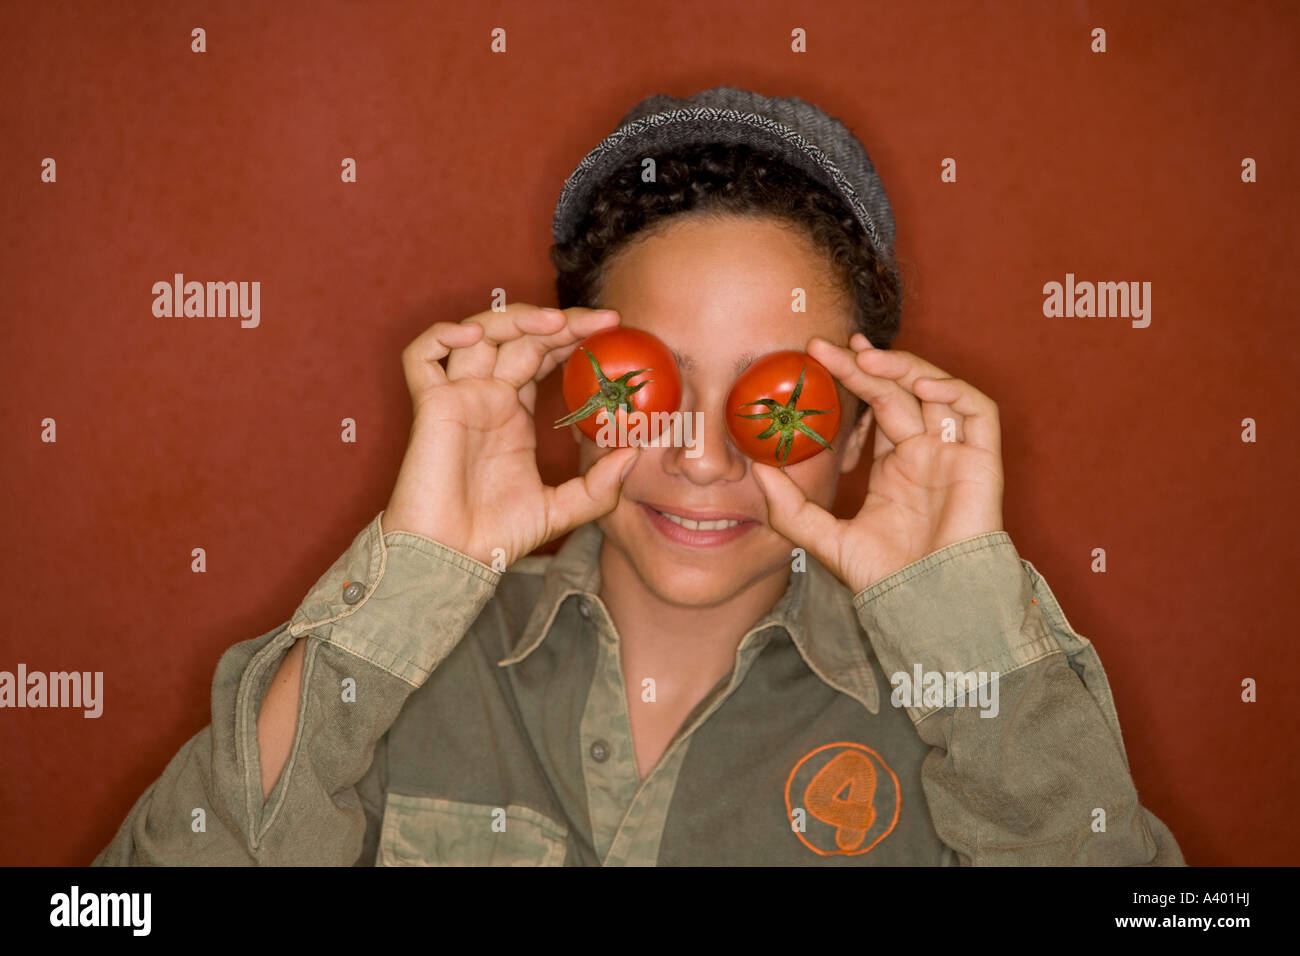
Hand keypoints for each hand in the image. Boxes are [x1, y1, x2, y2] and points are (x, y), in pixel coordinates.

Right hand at [382, 303, 640, 567]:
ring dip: (515, 318)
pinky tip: (474, 336)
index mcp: (512, 413)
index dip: (574, 337)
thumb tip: (633, 453)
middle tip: (603, 322)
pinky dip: (442, 335)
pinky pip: (422, 356)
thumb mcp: (562, 509)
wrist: (452, 559)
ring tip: (555, 322)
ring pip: (478, 333)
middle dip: (560, 321)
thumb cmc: (495, 537)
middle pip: (519, 336)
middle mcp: (486, 397)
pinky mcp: (431, 407)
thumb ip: (599, 486)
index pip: (543, 354)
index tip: (613, 331)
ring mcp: (457, 397)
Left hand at [751, 333, 1004, 594]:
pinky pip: (977, 410)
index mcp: (895, 467)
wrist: (926, 605)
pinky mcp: (981, 461)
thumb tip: (756, 469)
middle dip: (866, 365)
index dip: (852, 378)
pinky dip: (952, 389)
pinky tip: (919, 382)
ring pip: (936, 390)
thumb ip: (789, 507)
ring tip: (864, 358)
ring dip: (904, 367)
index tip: (818, 357)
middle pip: (899, 391)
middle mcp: (925, 454)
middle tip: (829, 347)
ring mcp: (954, 454)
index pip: (874, 406)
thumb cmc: (884, 579)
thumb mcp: (823, 538)